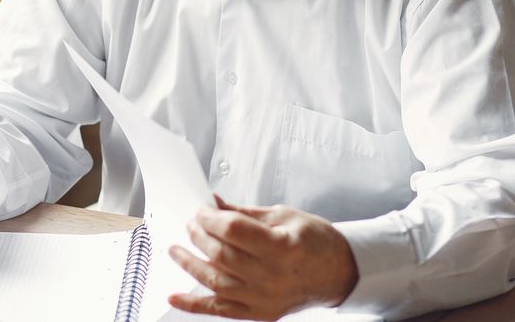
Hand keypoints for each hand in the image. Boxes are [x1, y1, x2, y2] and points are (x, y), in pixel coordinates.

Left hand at [167, 196, 358, 319]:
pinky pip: (221, 310)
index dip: (210, 218)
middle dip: (199, 237)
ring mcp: (266, 298)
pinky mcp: (261, 313)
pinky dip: (194, 305)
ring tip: (175, 250)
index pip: (233, 231)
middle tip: (190, 225)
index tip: (201, 210)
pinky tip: (175, 296)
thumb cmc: (314, 240)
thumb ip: (243, 213)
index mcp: (283, 246)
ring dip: (190, 265)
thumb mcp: (282, 215)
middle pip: (222, 255)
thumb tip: (212, 204)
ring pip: (216, 282)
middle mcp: (274, 276)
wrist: (340, 272)